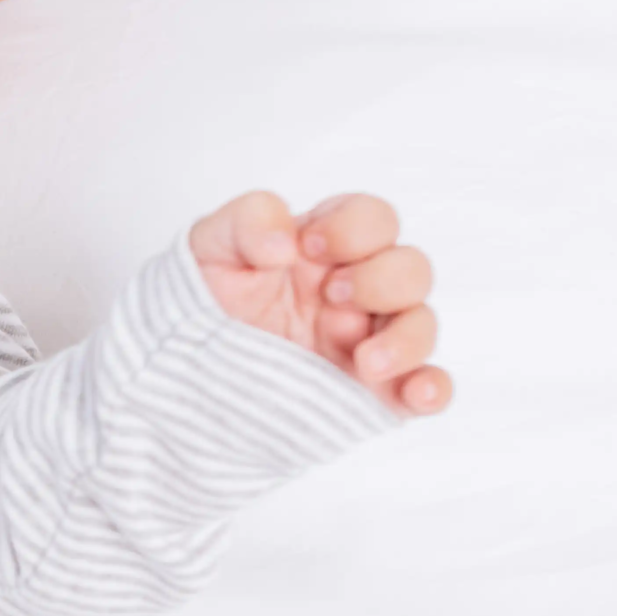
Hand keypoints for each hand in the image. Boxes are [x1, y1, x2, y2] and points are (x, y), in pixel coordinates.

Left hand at [190, 190, 450, 414]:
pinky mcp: (373, 391)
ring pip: (422, 326)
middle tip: (332, 296)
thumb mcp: (211, 246)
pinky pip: (426, 387)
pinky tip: (415, 395)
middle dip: (381, 280)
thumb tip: (285, 242)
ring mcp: (368, 340)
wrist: (184, 367)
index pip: (373, 219)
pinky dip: (432, 390)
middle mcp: (359, 290)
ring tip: (365, 361)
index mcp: (328, 247)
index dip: (354, 227)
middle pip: (411, 270)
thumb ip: (247, 222)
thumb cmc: (208, 297)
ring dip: (406, 340)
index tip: (309, 247)